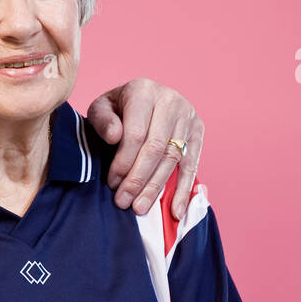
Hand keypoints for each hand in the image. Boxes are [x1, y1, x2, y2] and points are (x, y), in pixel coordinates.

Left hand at [86, 79, 202, 218]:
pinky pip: (191, 164)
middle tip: (124, 202)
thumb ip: (102, 120)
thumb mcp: (102, 108)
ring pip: (172, 159)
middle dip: (138, 179)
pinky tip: (175, 210)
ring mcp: (188, 116)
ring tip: (140, 208)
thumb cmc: (117, 108)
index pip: (136, 134)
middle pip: (155, 148)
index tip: (112, 184)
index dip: (123, 162)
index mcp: (143, 91)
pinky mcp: (198, 131)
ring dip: (156, 187)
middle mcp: (170, 100)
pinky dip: (184, 190)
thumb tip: (115, 137)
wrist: (142, 98)